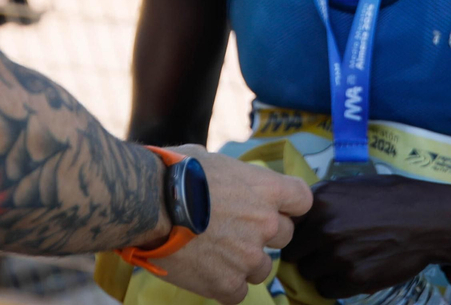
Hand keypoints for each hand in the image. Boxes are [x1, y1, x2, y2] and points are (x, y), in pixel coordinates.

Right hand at [155, 147, 311, 304]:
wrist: (148, 205)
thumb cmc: (174, 173)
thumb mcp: (211, 159)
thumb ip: (232, 176)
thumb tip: (226, 179)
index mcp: (265, 189)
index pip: (302, 200)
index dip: (290, 205)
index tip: (276, 208)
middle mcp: (265, 223)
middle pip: (285, 237)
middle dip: (265, 235)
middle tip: (237, 232)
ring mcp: (248, 256)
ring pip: (262, 269)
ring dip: (245, 264)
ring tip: (216, 254)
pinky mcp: (227, 283)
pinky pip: (238, 293)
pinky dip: (225, 286)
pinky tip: (206, 273)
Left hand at [280, 176, 450, 299]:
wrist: (429, 219)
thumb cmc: (393, 198)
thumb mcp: (352, 186)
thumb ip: (323, 201)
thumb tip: (301, 218)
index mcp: (320, 200)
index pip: (288, 224)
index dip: (296, 232)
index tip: (304, 237)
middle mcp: (324, 227)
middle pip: (293, 253)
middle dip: (306, 253)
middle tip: (323, 252)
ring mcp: (338, 255)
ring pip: (309, 273)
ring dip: (320, 270)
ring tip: (341, 261)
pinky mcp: (354, 278)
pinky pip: (327, 290)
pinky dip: (335, 285)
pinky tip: (350, 272)